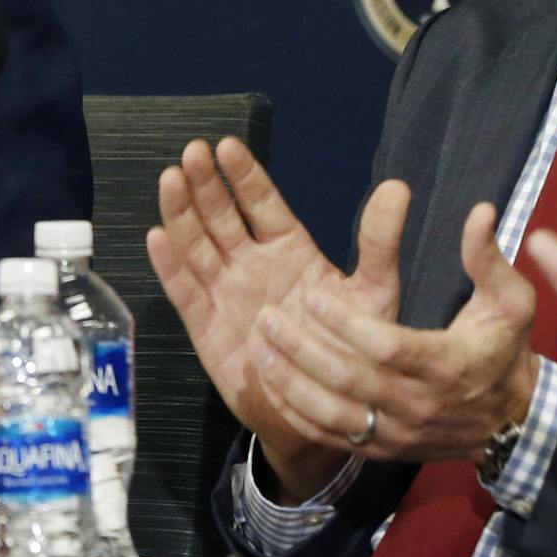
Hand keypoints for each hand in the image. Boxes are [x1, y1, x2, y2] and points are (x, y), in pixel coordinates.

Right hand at [148, 137, 408, 499]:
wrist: (328, 411)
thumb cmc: (353, 349)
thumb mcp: (373, 293)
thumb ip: (379, 242)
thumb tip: (398, 188)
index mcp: (289, 250)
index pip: (261, 203)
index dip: (244, 175)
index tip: (227, 145)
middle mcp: (252, 265)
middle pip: (222, 216)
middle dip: (206, 185)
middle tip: (191, 152)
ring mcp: (226, 292)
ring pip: (197, 244)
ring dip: (182, 212)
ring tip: (171, 179)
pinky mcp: (207, 325)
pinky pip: (184, 291)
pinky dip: (169, 266)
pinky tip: (158, 237)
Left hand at [256, 202, 538, 464]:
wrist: (511, 422)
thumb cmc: (504, 350)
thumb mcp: (510, 303)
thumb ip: (488, 259)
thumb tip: (480, 211)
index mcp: (446, 365)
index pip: (388, 348)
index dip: (346, 324)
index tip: (312, 297)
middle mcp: (419, 405)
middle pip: (350, 380)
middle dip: (303, 349)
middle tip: (268, 316)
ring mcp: (397, 433)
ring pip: (332, 414)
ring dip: (289, 381)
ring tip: (257, 346)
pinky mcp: (381, 449)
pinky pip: (330, 437)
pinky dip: (295, 411)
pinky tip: (268, 382)